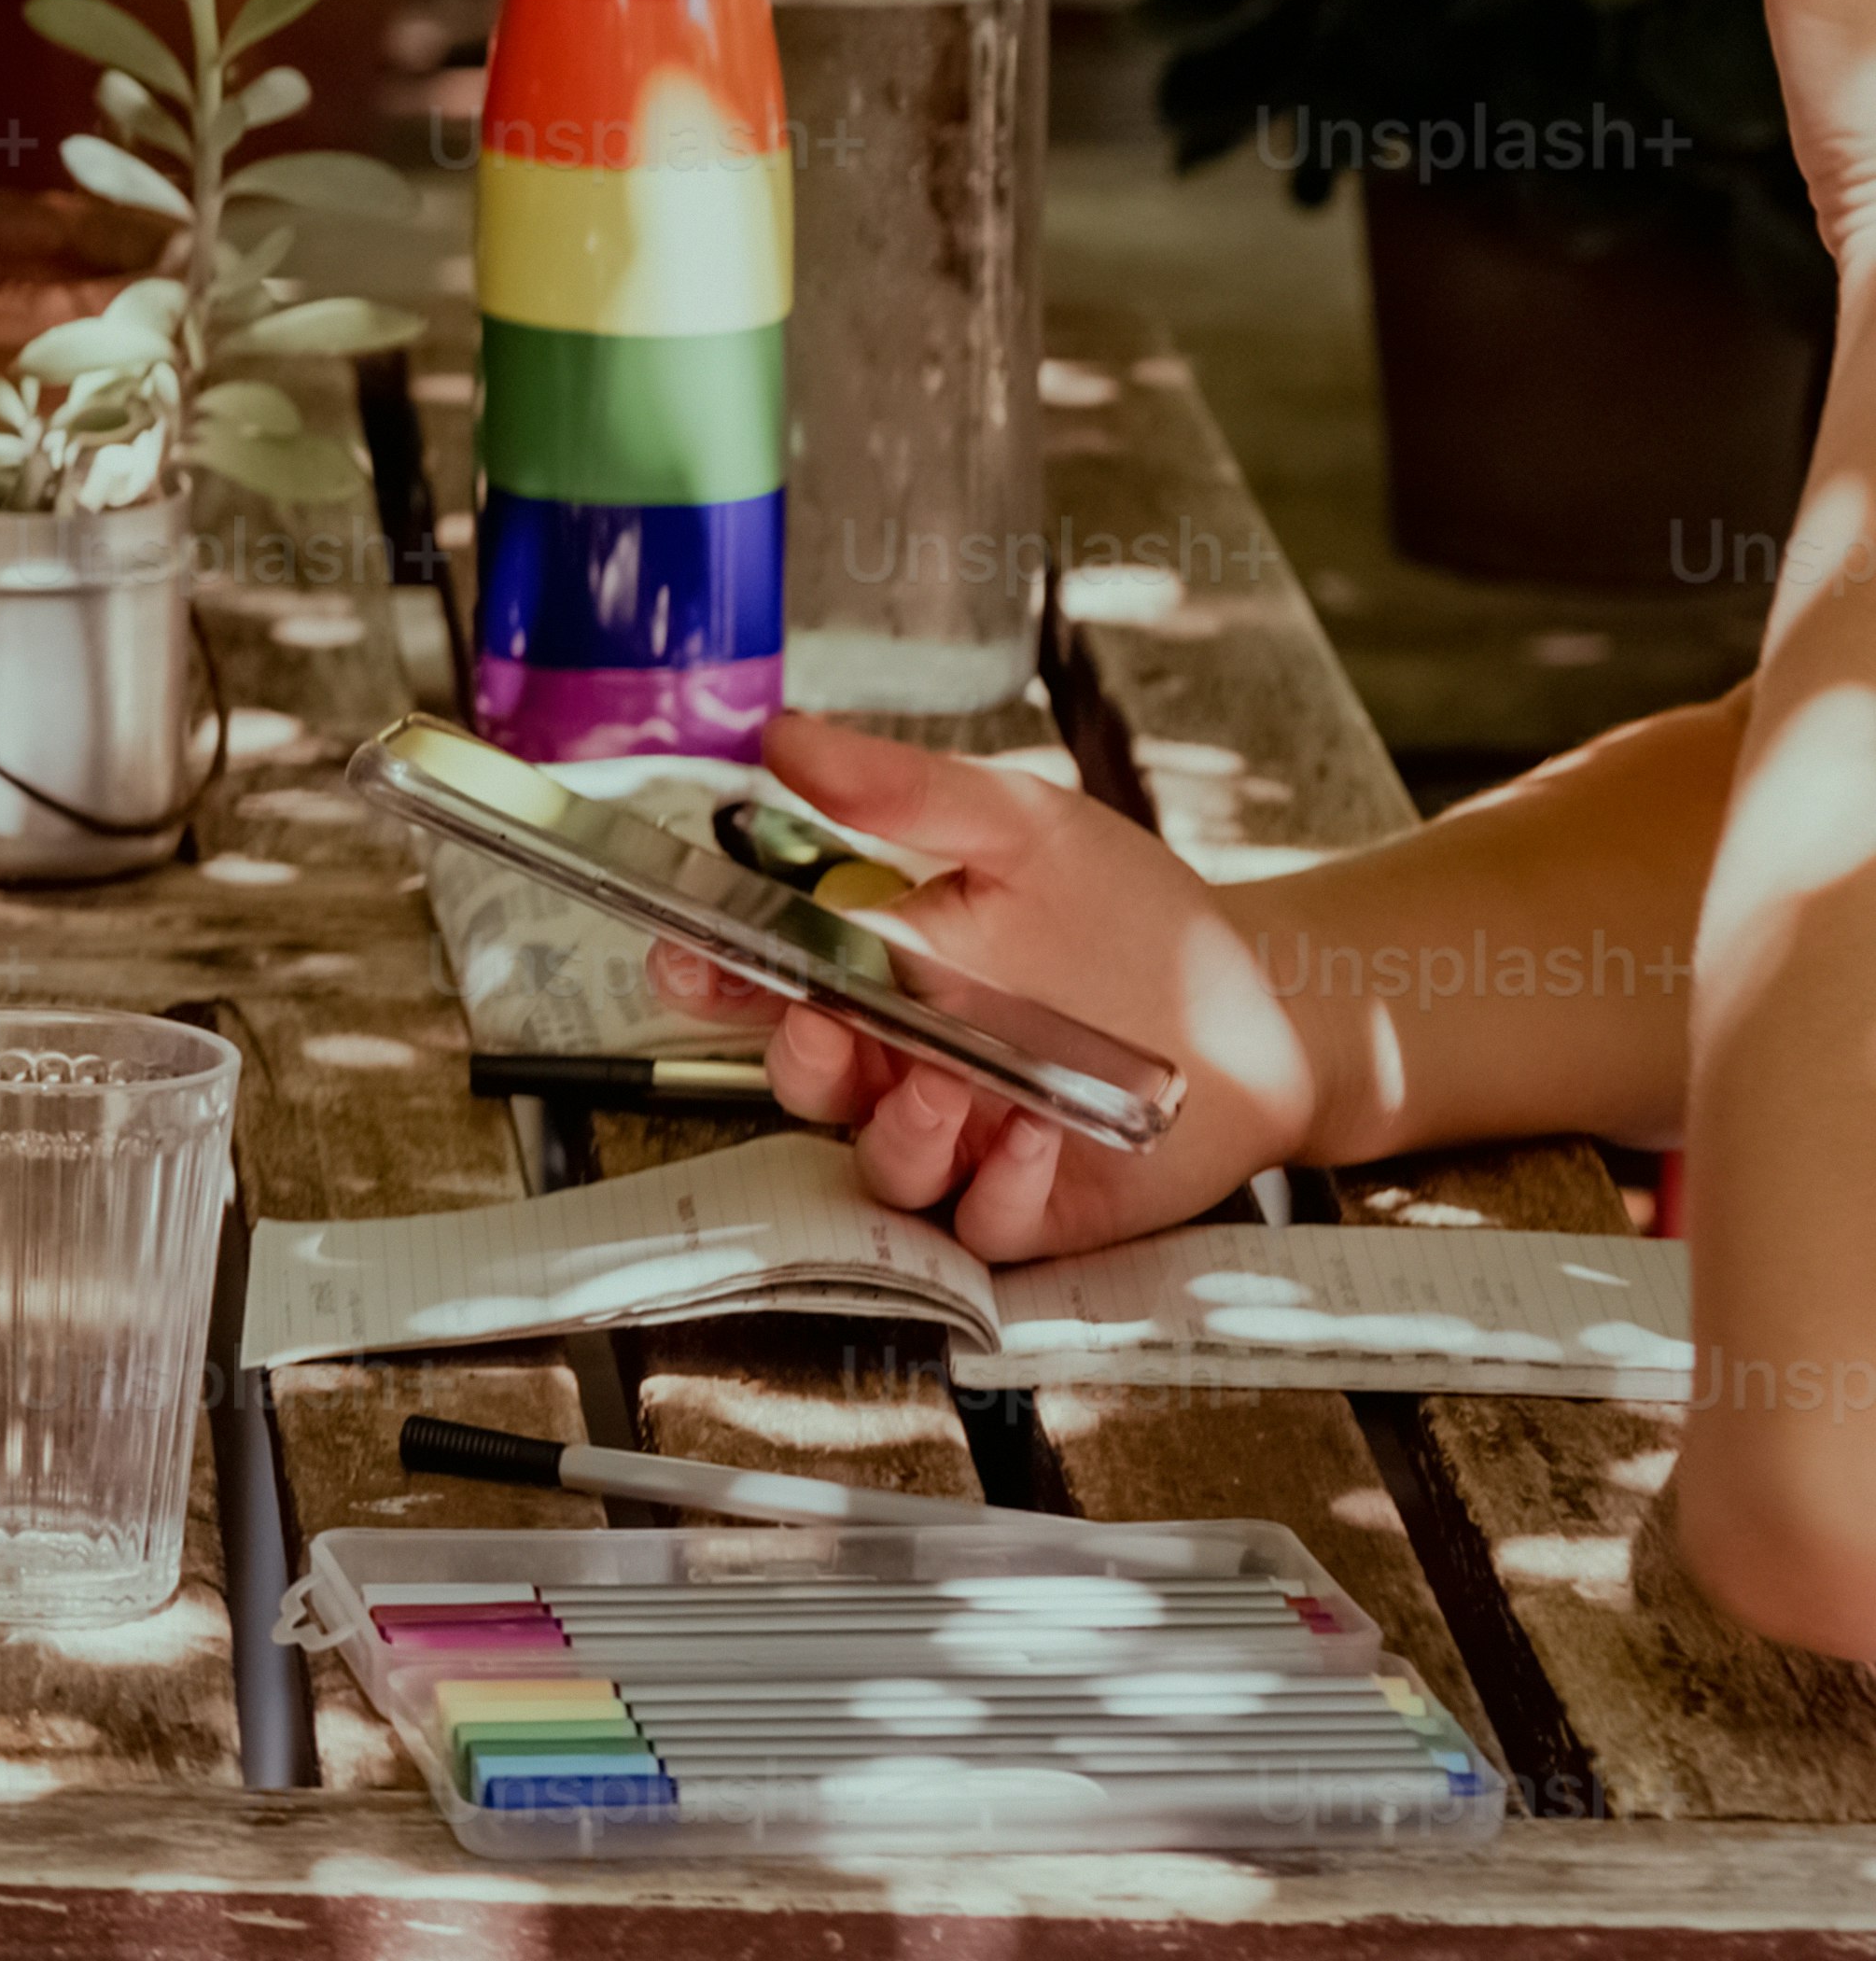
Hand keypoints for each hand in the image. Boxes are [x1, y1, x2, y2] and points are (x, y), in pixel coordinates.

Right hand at [636, 714, 1321, 1253]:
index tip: (691, 959)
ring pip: (883, 1164)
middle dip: (798, 1059)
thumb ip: (903, 790)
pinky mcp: (1038, 1202)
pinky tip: (1042, 1131)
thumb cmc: (1138, 915)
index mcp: (879, 976)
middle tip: (826, 1025)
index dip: (709, 980)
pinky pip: (986, 1220)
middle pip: (804, 1082)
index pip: (763, 985)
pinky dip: (1003, 1184)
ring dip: (899, 1128)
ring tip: (953, 1081)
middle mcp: (905, 1064)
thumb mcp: (1022, 825)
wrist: (1270, 999)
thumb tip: (785, 739)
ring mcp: (967, 1139)